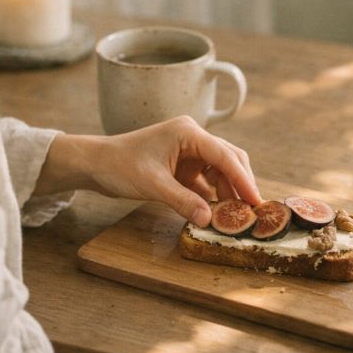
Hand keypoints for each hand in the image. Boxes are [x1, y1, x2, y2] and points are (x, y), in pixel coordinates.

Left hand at [36, 116, 260, 226]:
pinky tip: (218, 211)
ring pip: (220, 170)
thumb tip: (208, 220)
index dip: (242, 178)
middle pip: (228, 159)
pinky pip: (206, 180)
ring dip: (228, 191)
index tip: (256, 200)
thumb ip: (183, 201)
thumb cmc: (119, 165)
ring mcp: (188, 152)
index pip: (224, 154)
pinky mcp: (182, 166)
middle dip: (241, 183)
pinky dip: (213, 195)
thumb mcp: (153, 185)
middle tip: (254, 210)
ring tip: (238, 215)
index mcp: (188, 132)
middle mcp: (193, 138)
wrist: (95, 164)